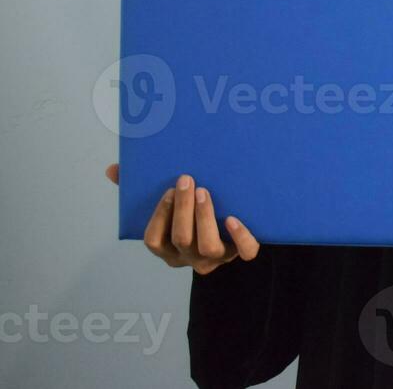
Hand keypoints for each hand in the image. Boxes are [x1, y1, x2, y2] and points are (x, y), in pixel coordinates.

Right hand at [105, 164, 260, 274]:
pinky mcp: (239, 253)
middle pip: (181, 240)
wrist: (233, 232)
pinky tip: (233, 218)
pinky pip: (244, 251)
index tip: (168, 190)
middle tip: (186, 180)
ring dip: (204, 218)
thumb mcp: (168, 205)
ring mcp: (215, 258)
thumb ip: (139, 190)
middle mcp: (190, 257)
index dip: (159, 216)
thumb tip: (112, 170)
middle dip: (182, 210)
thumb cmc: (192, 214)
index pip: (154, 241)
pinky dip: (240, 236)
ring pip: (208, 246)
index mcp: (169, 249)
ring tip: (204, 192)